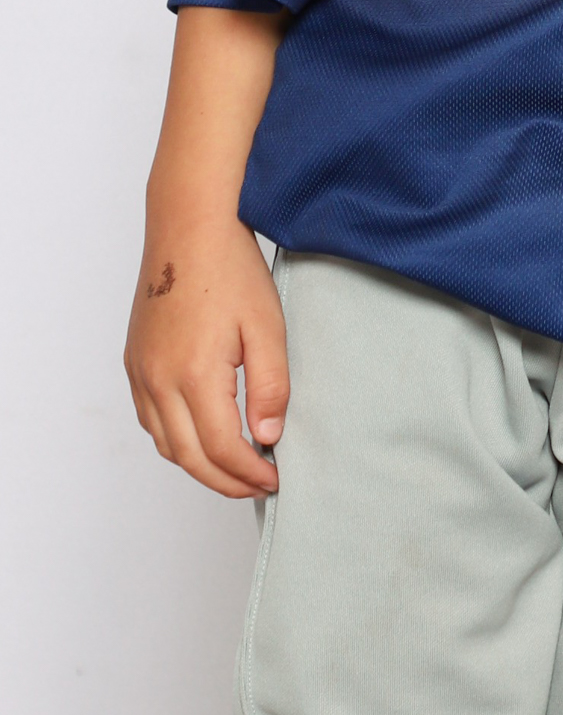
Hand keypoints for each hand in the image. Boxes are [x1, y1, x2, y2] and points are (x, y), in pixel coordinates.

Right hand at [125, 215, 288, 498]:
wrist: (188, 227)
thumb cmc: (230, 269)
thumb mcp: (267, 327)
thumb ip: (270, 387)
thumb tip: (267, 437)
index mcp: (193, 374)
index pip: (222, 449)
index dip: (250, 473)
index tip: (276, 479)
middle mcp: (157, 380)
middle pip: (189, 457)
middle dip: (226, 481)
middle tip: (260, 486)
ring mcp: (140, 372)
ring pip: (165, 444)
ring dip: (199, 465)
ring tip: (237, 467)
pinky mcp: (134, 362)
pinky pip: (150, 419)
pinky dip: (176, 440)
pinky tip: (204, 435)